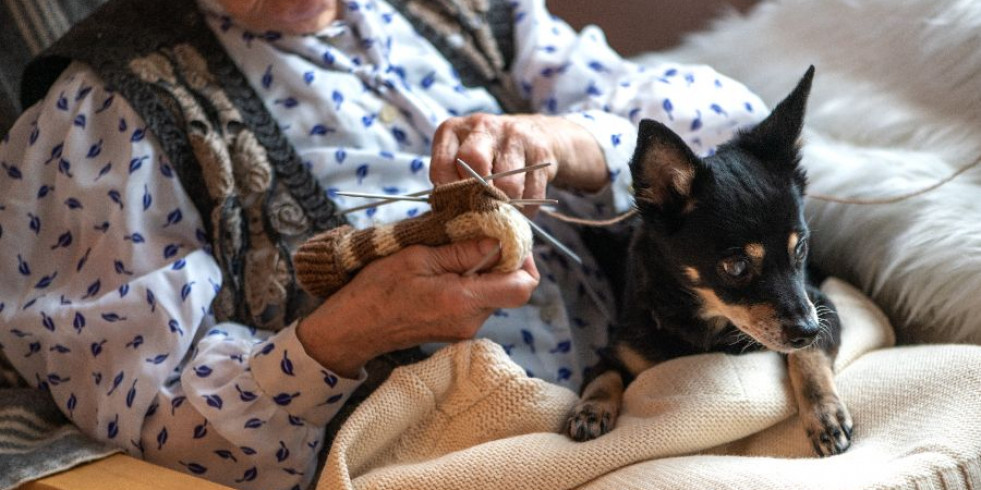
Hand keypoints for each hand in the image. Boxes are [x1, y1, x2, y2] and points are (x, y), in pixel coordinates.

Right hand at [296, 239, 539, 377]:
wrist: (354, 328)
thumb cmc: (378, 290)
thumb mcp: (418, 258)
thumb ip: (462, 251)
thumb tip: (497, 240)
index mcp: (464, 301)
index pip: (522, 287)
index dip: (525, 259)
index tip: (509, 237)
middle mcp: (471, 321)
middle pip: (511, 289)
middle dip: (502, 260)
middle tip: (480, 235)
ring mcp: (465, 329)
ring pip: (495, 294)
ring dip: (485, 270)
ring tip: (455, 250)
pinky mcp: (456, 330)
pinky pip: (477, 302)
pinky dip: (472, 281)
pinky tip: (447, 268)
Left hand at [430, 114, 607, 211]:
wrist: (535, 133)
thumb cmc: (488, 155)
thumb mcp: (461, 160)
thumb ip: (452, 184)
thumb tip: (453, 219)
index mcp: (453, 131)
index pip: (442, 166)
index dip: (448, 193)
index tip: (456, 207)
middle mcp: (482, 127)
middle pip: (475, 165)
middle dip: (479, 196)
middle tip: (482, 211)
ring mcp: (513, 136)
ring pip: (507, 184)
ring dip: (506, 206)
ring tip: (503, 213)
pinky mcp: (540, 151)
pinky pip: (532, 192)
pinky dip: (527, 208)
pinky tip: (521, 206)